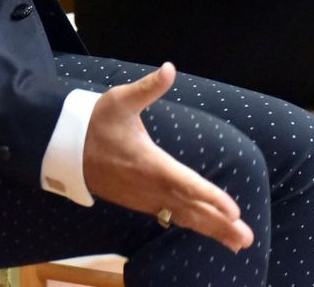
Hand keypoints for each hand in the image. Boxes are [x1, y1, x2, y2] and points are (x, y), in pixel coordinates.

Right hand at [82, 63, 253, 252]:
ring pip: (184, 217)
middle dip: (219, 224)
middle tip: (247, 239)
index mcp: (149, 163)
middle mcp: (151, 187)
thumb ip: (148, 88)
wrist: (67, 149)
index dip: (210, 196)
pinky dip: (196, 226)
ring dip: (212, 230)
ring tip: (239, 244)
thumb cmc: (97, 122)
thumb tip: (169, 68)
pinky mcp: (144, 203)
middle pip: (191, 209)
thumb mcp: (120, 100)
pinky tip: (213, 233)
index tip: (233, 210)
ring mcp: (147, 198)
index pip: (185, 182)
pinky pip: (174, 218)